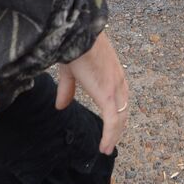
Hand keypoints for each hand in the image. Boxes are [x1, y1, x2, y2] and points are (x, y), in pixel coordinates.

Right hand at [55, 31, 128, 155]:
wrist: (77, 34)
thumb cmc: (74, 47)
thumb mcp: (70, 71)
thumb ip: (68, 89)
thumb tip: (60, 106)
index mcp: (112, 73)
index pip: (120, 98)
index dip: (117, 113)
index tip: (112, 126)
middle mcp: (118, 81)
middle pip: (123, 110)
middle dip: (118, 127)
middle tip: (110, 142)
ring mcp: (115, 88)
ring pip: (120, 118)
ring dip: (114, 135)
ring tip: (106, 148)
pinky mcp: (107, 94)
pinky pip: (112, 121)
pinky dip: (109, 136)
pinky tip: (103, 147)